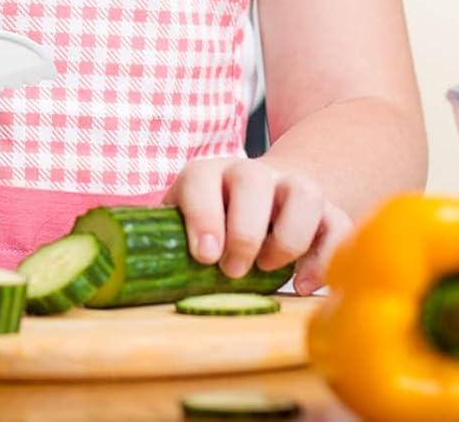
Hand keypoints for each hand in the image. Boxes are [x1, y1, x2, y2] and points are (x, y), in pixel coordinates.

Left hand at [168, 155, 352, 294]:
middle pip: (252, 180)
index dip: (203, 215)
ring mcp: (294, 188)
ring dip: (288, 237)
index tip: (205, 256)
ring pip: (304, 193)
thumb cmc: (215, 223)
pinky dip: (326, 257)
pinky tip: (304, 284)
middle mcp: (253, 173)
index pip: (201, 179)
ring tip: (269, 267)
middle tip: (233, 270)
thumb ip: (163, 237)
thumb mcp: (184, 222)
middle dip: (244, 230)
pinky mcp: (328, 211)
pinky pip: (339, 225)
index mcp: (210, 174)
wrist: (268, 197)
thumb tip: (119, 261)